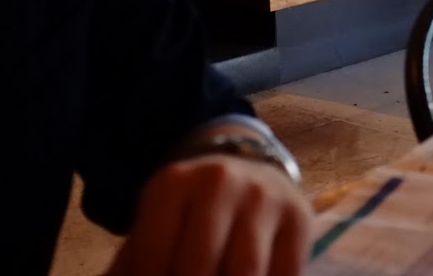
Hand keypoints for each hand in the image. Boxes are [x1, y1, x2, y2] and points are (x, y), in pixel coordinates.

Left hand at [107, 155, 313, 275]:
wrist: (250, 168)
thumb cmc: (192, 212)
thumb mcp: (157, 225)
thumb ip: (133, 266)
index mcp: (173, 184)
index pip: (152, 257)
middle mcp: (219, 182)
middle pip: (197, 268)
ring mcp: (263, 197)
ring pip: (244, 274)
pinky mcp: (299, 216)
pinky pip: (284, 274)